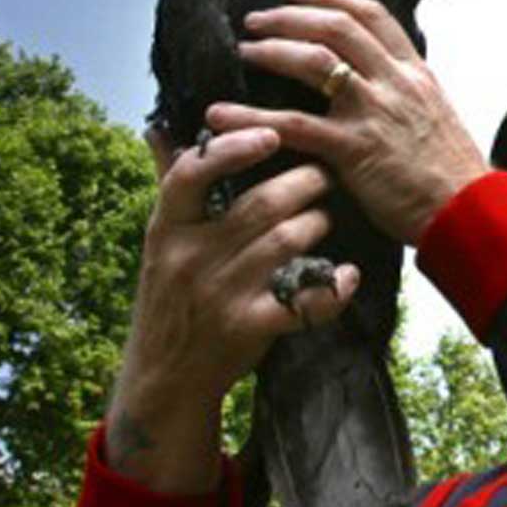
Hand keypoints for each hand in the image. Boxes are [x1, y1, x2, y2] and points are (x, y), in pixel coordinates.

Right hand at [106, 126, 349, 492]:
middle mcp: (191, 258)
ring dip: (318, 223)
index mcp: (167, 229)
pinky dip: (334, 286)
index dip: (233, 149)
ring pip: (289, 239)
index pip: (192, 175)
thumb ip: (169, 184)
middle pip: (263, 203)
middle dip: (305, 183)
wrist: (166, 378)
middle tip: (323, 176)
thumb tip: (158, 129)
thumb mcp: (160, 242)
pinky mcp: (250, 327)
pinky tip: (348, 275)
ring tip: (323, 220)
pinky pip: (304, 300)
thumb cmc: (170, 297)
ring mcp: (221, 294)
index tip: (270, 134)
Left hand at [209, 0, 488, 245]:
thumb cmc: (452, 174)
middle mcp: (394, 83)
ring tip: (244, 52)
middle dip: (291, 17)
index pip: (373, 15)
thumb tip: (376, 84)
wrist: (469, 212)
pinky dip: (250, 118)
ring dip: (272, 51)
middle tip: (257, 20)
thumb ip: (405, 94)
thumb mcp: (436, 116)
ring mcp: (373, 112)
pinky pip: (292, 125)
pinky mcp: (353, 149)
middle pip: (337, 28)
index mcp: (415, 73)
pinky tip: (222, 116)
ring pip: (314, 61)